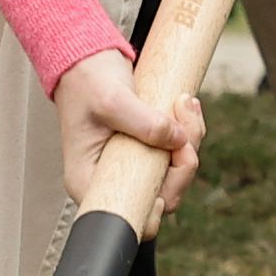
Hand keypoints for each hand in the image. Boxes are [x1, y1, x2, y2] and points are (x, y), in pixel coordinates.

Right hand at [52, 46, 205, 222]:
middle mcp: (110, 181)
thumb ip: (146, 124)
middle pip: (160, 196)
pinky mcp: (145, 152)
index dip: (155, 205)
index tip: (165, 170)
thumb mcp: (113, 101)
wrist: (85, 58)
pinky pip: (176, 155)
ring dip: (190, 141)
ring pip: (174, 174)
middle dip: (183, 163)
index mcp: (90, 181)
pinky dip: (188, 133)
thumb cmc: (85, 82)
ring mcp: (129, 168)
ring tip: (184, 104)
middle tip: (183, 123)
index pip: (127, 217)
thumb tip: (179, 140)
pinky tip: (183, 106)